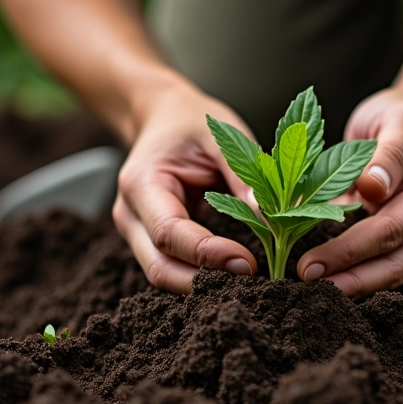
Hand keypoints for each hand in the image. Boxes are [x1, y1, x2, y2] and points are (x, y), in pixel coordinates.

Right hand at [112, 84, 257, 293]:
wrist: (162, 117)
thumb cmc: (190, 122)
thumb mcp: (220, 135)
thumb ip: (243, 175)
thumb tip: (271, 217)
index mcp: (141, 183)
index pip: (169, 234)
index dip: (208, 255)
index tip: (248, 262)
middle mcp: (130, 215)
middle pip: (160, 269)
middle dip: (205, 283)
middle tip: (254, 280)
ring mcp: (136, 232)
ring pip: (164, 275)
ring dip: (204, 286)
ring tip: (247, 282)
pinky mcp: (151, 242)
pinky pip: (173, 268)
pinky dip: (201, 278)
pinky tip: (231, 276)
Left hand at [296, 88, 402, 296]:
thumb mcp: (400, 119)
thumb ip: (389, 152)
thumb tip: (372, 186)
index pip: (390, 232)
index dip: (349, 251)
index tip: (309, 264)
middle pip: (391, 267)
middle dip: (346, 281)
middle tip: (301, 286)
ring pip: (385, 276)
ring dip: (347, 286)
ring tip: (305, 292)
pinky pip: (378, 269)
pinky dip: (350, 275)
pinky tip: (319, 280)